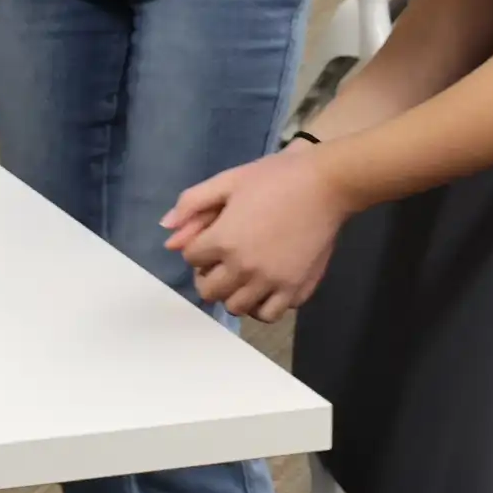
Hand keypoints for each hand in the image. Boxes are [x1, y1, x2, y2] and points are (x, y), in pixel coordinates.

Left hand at [162, 147, 351, 322]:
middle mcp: (244, 268)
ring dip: (234, 294)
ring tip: (243, 276)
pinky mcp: (296, 290)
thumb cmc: (275, 177)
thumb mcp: (229, 180)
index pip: (192, 259)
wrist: (326, 185)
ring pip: (237, 308)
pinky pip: (270, 314)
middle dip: (209, 276)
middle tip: (222, 261)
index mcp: (224, 240)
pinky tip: (266, 287)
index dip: (198, 247)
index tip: (211, 238)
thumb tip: (166, 231)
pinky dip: (263, 306)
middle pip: (209, 291)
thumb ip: (193, 204)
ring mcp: (272, 283)